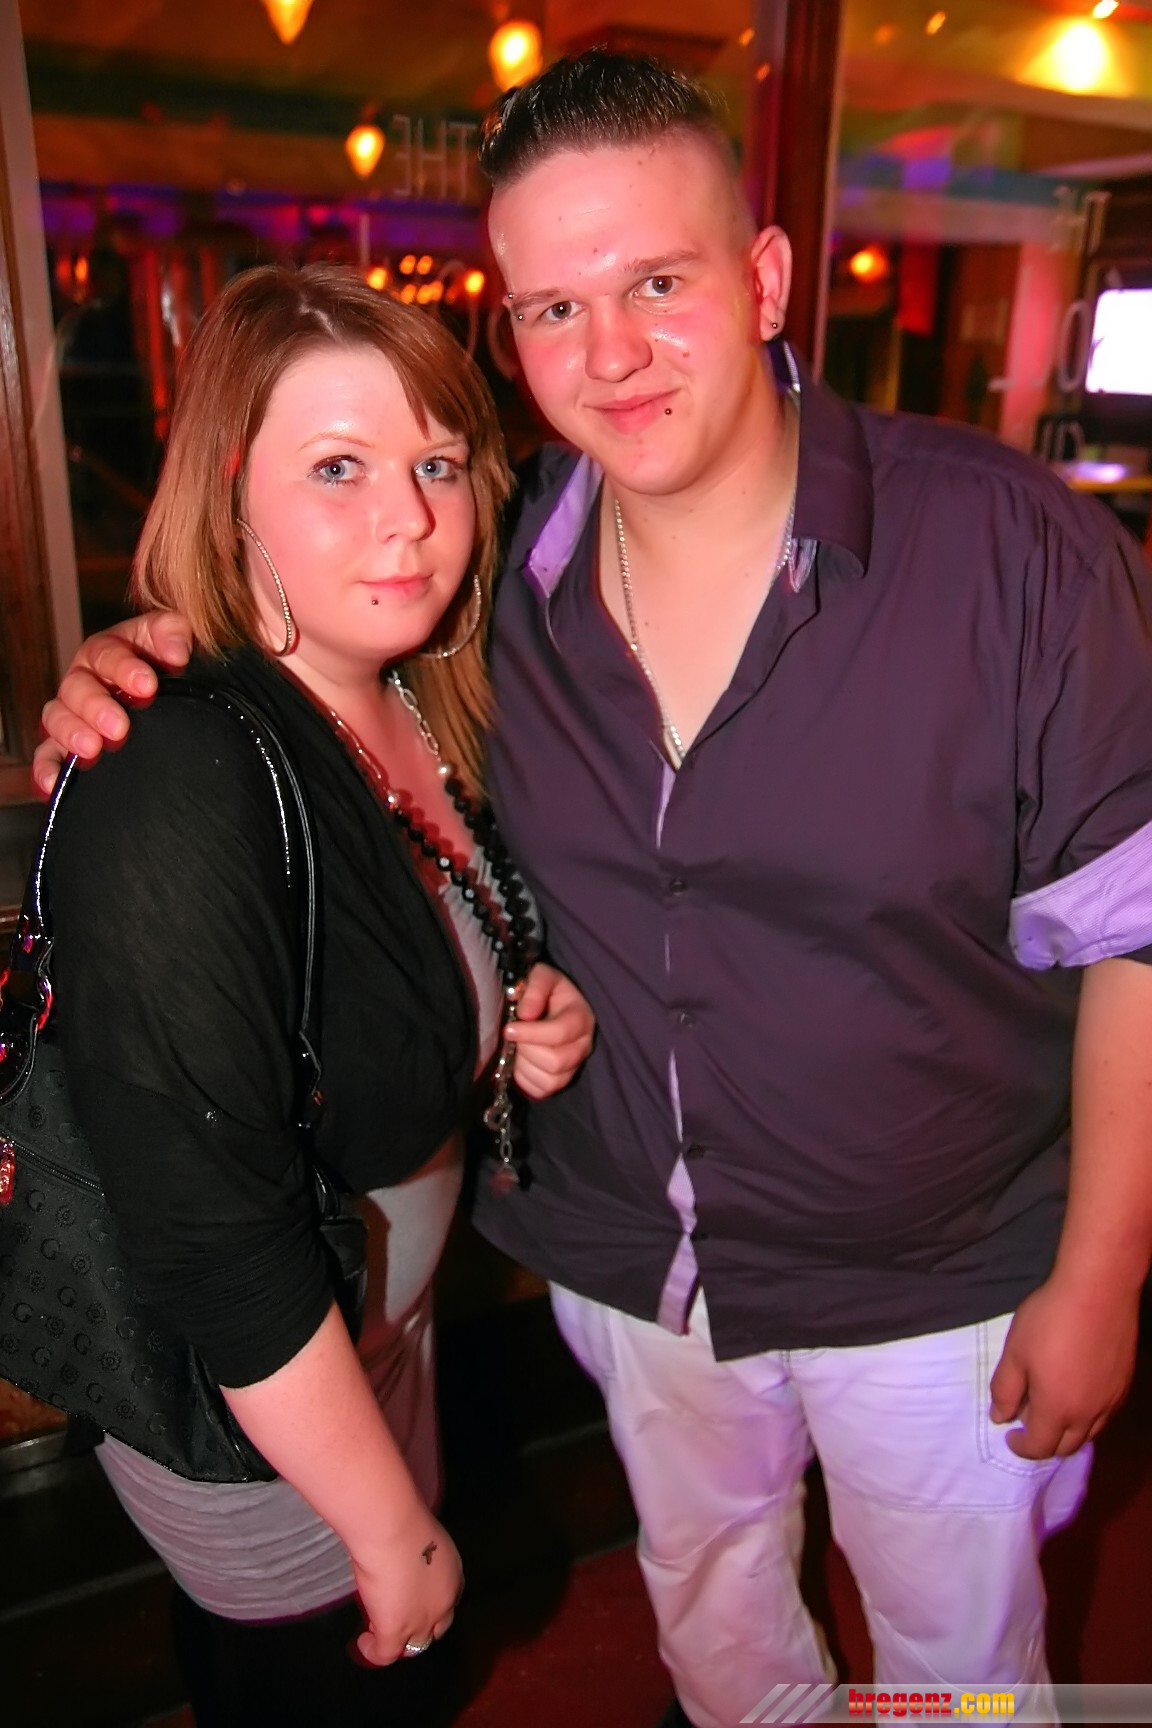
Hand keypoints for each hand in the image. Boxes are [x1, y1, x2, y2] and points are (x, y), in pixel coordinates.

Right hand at [33, 611, 192, 794]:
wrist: (173, 701)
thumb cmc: (168, 668)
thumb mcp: (175, 642)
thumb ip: (174, 634)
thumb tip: (176, 650)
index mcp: (108, 652)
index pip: (107, 654)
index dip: (124, 668)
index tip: (147, 685)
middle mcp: (85, 681)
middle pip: (77, 688)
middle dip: (96, 707)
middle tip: (119, 727)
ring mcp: (74, 715)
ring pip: (57, 719)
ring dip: (71, 734)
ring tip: (92, 750)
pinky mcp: (68, 748)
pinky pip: (49, 756)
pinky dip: (48, 769)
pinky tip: (55, 783)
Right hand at [352, 1508, 462, 1665]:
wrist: (394, 1528)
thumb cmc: (405, 1519)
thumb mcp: (422, 1537)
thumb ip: (419, 1553)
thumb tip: (403, 1552)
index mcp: (453, 1575)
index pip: (447, 1601)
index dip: (430, 1605)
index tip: (412, 1599)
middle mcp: (444, 1603)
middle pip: (436, 1628)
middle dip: (419, 1628)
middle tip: (397, 1617)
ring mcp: (421, 1621)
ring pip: (414, 1646)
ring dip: (399, 1642)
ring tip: (378, 1631)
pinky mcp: (396, 1631)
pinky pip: (385, 1654)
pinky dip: (373, 1651)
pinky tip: (363, 1642)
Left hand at [504, 963, 594, 1098]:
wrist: (548, 1005)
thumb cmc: (544, 991)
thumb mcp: (541, 976)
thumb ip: (535, 988)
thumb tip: (525, 1014)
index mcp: (580, 1018)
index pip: (560, 1033)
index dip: (531, 1034)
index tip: (508, 1029)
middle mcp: (583, 1045)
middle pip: (555, 1061)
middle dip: (527, 1050)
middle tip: (513, 1038)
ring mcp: (574, 1066)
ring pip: (549, 1080)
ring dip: (525, 1066)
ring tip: (517, 1049)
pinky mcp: (561, 1082)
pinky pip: (542, 1092)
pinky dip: (525, 1081)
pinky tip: (520, 1063)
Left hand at [988, 1272, 1139, 1458]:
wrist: (1098, 1291)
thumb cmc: (1049, 1319)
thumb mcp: (1015, 1352)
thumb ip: (1005, 1389)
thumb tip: (1000, 1418)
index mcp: (1058, 1409)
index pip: (1040, 1447)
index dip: (1021, 1447)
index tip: (1010, 1435)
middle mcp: (1089, 1414)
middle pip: (1067, 1447)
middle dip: (1045, 1444)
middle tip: (1029, 1424)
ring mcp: (1111, 1400)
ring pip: (1090, 1434)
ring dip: (1068, 1432)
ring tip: (1052, 1411)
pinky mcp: (1125, 1384)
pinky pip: (1105, 1415)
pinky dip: (1088, 1418)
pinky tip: (1078, 1395)